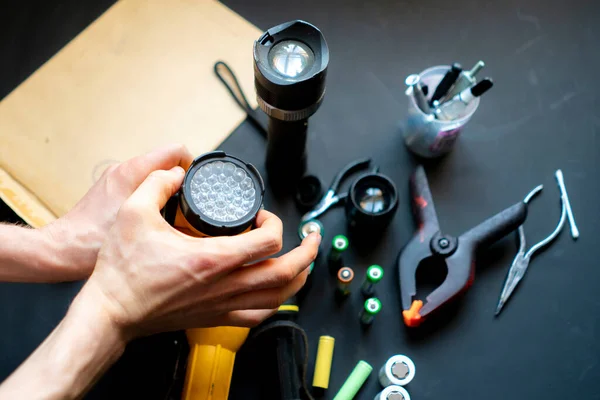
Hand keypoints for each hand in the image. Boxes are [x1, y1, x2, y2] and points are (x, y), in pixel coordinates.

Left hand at [42, 144, 192, 279]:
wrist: (62, 252)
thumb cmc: (92, 240)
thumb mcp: (139, 216)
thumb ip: (164, 193)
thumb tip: (182, 181)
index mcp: (133, 171)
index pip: (176, 150)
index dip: (192, 166)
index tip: (198, 186)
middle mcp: (124, 170)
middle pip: (166, 164)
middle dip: (181, 182)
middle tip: (189, 205)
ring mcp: (116, 181)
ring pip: (154, 178)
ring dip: (167, 192)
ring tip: (173, 216)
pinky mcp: (111, 193)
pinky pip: (141, 188)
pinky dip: (152, 200)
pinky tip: (153, 222)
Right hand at [82, 166, 319, 337]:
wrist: (112, 312)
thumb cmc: (123, 270)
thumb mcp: (133, 213)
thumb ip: (156, 183)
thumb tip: (175, 171)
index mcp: (213, 258)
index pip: (269, 240)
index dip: (275, 222)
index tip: (263, 214)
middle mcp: (225, 284)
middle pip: (285, 272)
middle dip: (307, 253)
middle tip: (311, 238)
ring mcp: (222, 304)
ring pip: (278, 297)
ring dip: (298, 278)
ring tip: (304, 264)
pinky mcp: (214, 318)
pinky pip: (257, 317)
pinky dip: (275, 305)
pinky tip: (276, 296)